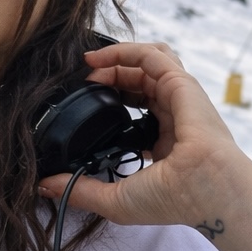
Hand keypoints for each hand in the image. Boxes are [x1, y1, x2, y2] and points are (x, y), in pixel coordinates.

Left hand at [37, 42, 251, 229]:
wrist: (207, 192)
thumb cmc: (174, 200)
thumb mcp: (116, 200)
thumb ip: (80, 190)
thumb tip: (44, 185)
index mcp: (164, 139)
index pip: (137, 107)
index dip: (110, 99)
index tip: (84, 102)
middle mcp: (173, 114)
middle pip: (137, 81)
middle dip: (107, 76)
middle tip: (81, 84)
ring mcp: (179, 97)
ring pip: (147, 62)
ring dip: (114, 59)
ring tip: (88, 67)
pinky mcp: (181, 84)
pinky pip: (152, 55)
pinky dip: (124, 50)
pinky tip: (98, 59)